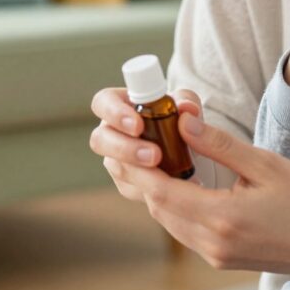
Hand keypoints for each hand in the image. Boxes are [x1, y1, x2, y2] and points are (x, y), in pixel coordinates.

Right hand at [89, 85, 203, 202]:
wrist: (189, 148)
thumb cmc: (180, 116)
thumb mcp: (187, 104)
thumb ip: (187, 101)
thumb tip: (187, 108)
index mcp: (119, 104)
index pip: (103, 102)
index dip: (114, 113)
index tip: (138, 126)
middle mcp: (111, 132)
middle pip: (99, 140)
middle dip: (125, 149)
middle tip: (154, 155)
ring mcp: (116, 159)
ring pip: (116, 167)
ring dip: (141, 172)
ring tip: (168, 173)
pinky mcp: (126, 183)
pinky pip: (131, 188)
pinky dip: (151, 187)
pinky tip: (172, 185)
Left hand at [130, 112, 289, 273]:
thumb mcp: (265, 165)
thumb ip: (221, 146)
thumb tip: (183, 123)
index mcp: (222, 219)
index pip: (162, 193)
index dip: (141, 169)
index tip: (131, 143)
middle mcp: (213, 244)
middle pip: (160, 209)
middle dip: (146, 178)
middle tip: (141, 144)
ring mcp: (216, 256)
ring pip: (170, 222)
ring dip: (160, 193)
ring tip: (158, 159)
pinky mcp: (221, 260)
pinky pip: (186, 232)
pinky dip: (177, 207)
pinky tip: (184, 185)